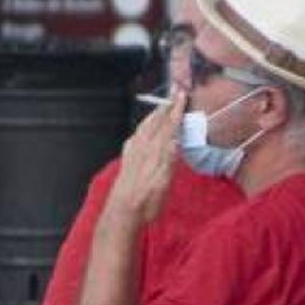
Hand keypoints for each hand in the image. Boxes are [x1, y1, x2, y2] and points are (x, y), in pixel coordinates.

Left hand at [108, 87, 185, 222]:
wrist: (123, 211)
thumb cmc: (147, 201)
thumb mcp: (163, 183)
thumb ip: (168, 160)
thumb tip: (175, 138)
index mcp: (155, 152)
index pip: (168, 126)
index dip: (175, 110)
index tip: (181, 95)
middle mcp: (143, 148)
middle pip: (156, 122)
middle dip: (166, 107)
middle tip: (174, 93)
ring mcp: (133, 152)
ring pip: (145, 127)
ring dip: (155, 115)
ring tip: (161, 107)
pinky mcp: (127, 159)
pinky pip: (136, 136)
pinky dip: (143, 127)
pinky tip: (142, 130)